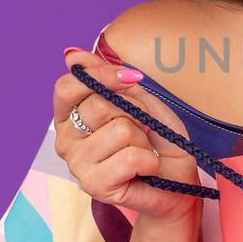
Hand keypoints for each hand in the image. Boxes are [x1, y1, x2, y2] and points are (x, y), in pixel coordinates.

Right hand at [54, 49, 201, 226]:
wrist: (176, 182)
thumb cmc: (156, 140)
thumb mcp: (137, 100)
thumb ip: (106, 78)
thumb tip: (72, 55)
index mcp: (71, 116)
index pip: (66, 86)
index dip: (101, 76)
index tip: (130, 79)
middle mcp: (66, 140)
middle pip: (99, 105)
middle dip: (134, 113)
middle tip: (142, 130)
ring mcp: (77, 165)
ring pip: (120, 130)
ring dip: (144, 139)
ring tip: (143, 152)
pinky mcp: (94, 186)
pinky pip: (130, 156)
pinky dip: (149, 160)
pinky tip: (145, 169)